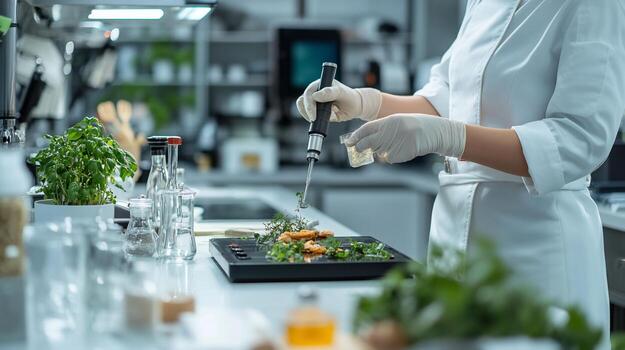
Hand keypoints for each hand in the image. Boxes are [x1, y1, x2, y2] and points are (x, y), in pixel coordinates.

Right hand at [296, 79, 381, 121]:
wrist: (355, 106)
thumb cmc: (349, 97)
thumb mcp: (341, 93)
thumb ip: (330, 93)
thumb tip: (315, 96)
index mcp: (320, 84)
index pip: (308, 93)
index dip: (309, 104)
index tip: (314, 115)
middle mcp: (315, 92)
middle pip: (303, 101)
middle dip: (308, 111)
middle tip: (314, 120)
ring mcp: (314, 101)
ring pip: (303, 109)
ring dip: (310, 115)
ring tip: (323, 118)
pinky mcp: (316, 110)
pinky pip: (309, 116)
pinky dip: (314, 119)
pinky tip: (325, 118)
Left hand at [346, 114, 465, 162]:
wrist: (434, 132)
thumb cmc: (415, 126)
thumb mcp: (397, 122)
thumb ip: (383, 129)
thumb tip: (367, 140)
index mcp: (388, 121)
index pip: (366, 129)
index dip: (356, 136)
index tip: (349, 142)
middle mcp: (389, 133)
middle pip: (368, 143)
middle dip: (361, 147)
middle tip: (358, 150)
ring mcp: (394, 144)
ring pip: (379, 152)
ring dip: (381, 151)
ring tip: (395, 144)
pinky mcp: (399, 155)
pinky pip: (390, 158)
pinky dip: (393, 157)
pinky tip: (403, 150)